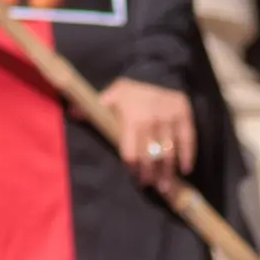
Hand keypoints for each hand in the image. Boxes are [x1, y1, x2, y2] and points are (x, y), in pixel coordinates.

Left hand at [97, 74, 195, 196]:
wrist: (157, 72)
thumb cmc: (132, 89)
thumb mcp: (111, 95)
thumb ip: (94, 108)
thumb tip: (72, 114)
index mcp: (132, 119)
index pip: (132, 152)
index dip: (132, 167)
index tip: (133, 175)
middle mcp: (152, 121)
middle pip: (151, 157)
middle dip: (149, 175)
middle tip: (148, 185)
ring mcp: (170, 120)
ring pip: (169, 153)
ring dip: (168, 172)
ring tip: (165, 187)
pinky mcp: (185, 117)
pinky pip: (188, 141)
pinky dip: (187, 157)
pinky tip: (184, 170)